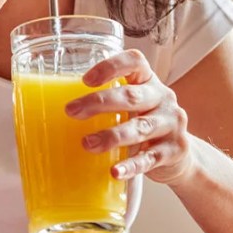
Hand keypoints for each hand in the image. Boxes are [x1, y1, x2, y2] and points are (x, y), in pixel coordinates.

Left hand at [65, 49, 196, 185]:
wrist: (180, 156)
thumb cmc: (144, 124)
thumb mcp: (132, 107)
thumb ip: (107, 104)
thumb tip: (51, 110)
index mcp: (149, 81)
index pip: (135, 62)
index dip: (111, 66)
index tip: (86, 79)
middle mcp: (163, 98)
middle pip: (131, 96)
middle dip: (98, 103)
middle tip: (71, 111)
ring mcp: (172, 124)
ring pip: (140, 127)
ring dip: (111, 136)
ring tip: (87, 144)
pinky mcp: (174, 150)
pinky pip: (150, 158)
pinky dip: (131, 166)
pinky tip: (114, 171)